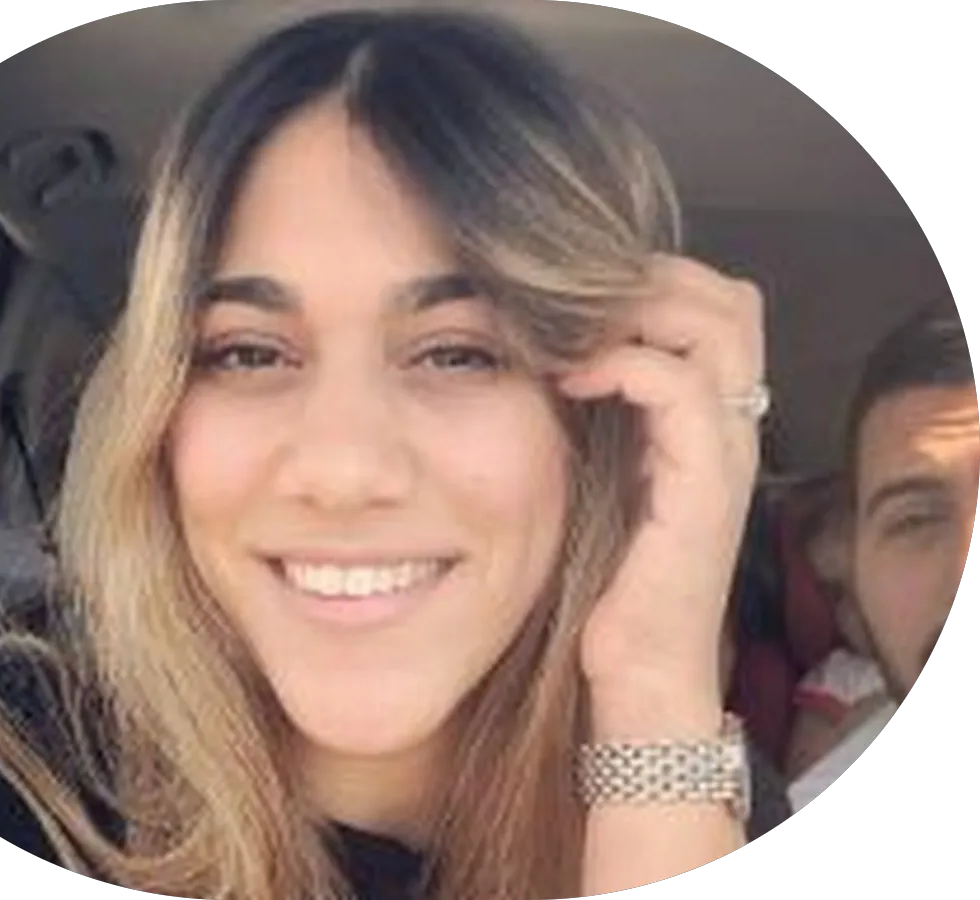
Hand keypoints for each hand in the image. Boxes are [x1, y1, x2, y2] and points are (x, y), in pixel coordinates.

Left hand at [557, 255, 765, 703]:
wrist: (637, 672)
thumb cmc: (609, 581)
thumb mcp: (604, 479)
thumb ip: (599, 417)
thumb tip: (544, 353)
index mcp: (706, 425)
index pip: (718, 309)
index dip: (657, 280)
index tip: (577, 289)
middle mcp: (729, 431)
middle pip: (730, 301)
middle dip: (653, 278)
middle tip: (576, 293)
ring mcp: (724, 457)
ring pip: (718, 327)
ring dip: (639, 308)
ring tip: (570, 326)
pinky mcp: (704, 490)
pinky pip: (680, 389)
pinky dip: (623, 363)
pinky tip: (569, 375)